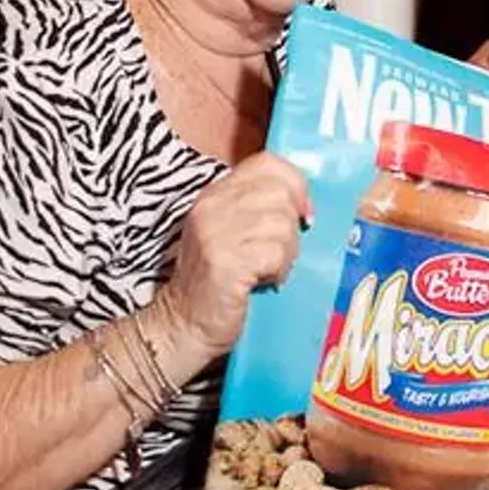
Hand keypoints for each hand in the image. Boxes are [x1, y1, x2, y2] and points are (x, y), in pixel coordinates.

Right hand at [151, 153, 311, 364]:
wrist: (184, 326)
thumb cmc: (217, 285)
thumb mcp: (231, 235)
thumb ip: (258, 211)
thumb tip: (304, 203)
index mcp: (214, 195)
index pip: (267, 162)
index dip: (295, 183)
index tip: (302, 213)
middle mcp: (212, 207)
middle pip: (281, 192)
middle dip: (292, 225)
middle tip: (279, 252)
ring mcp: (215, 233)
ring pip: (283, 223)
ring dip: (286, 253)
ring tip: (268, 270)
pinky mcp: (224, 262)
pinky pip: (276, 252)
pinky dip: (279, 271)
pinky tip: (264, 282)